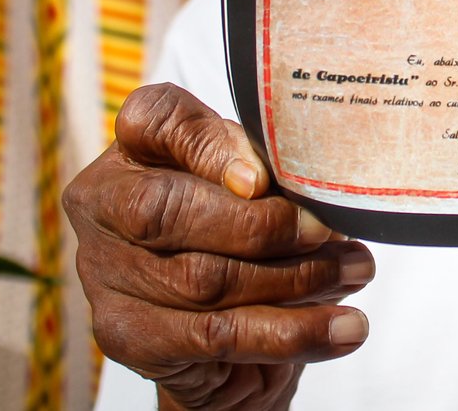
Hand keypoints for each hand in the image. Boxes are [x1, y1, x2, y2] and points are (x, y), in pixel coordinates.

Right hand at [63, 83, 373, 409]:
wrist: (217, 335)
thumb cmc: (240, 231)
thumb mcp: (253, 181)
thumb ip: (264, 168)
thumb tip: (299, 183)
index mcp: (133, 148)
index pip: (153, 119)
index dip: (209, 144)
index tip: (264, 176)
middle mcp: (103, 205)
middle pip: (169, 210)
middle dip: (264, 224)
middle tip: (328, 230)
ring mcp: (105, 275)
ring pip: (204, 278)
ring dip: (296, 279)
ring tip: (354, 272)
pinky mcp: (129, 338)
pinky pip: (218, 336)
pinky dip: (292, 331)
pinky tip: (343, 325)